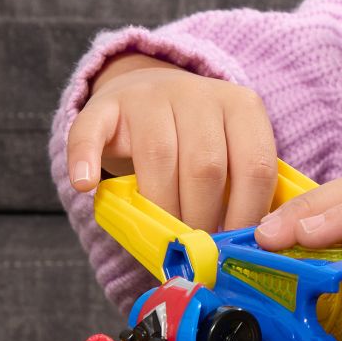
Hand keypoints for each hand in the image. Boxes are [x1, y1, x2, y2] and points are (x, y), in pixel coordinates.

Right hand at [65, 54, 278, 236]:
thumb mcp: (231, 149)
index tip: (234, 248)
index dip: (246, 214)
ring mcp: (150, 95)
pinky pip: (91, 132)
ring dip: (161, 207)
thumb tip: (251, 243)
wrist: (147, 90)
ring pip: (159, 157)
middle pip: (206, 166)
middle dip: (201, 218)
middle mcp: (199, 94)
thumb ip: (243, 186)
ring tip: (163, 238)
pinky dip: (86, 160)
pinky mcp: (105, 104)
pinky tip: (87, 186)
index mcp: (242, 107)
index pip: (255, 165)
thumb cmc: (196, 138)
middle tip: (194, 250)